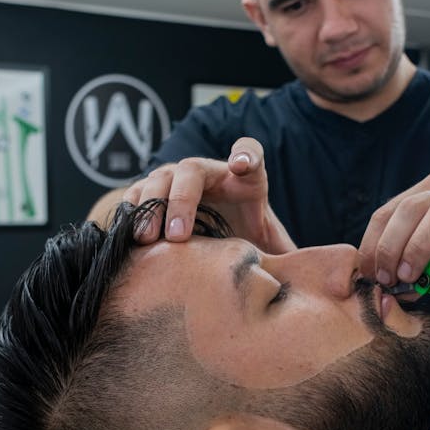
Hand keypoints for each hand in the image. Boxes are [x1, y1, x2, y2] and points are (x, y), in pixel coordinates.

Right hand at [123, 137, 294, 253]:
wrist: (214, 232)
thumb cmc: (245, 233)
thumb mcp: (268, 242)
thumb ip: (283, 252)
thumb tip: (302, 277)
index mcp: (244, 177)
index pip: (249, 152)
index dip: (245, 154)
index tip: (242, 166)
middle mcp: (207, 170)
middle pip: (192, 170)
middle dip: (182, 200)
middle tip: (178, 235)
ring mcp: (176, 177)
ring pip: (158, 180)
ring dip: (151, 207)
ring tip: (148, 239)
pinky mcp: (151, 191)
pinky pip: (135, 194)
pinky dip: (130, 212)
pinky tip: (127, 235)